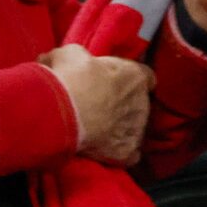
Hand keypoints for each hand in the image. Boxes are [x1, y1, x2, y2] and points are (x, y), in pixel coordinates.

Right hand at [41, 45, 151, 163]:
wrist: (61, 111)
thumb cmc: (68, 77)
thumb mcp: (70, 54)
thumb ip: (81, 57)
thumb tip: (71, 60)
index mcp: (134, 77)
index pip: (145, 75)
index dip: (129, 77)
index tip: (115, 78)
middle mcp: (142, 103)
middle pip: (138, 103)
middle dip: (122, 102)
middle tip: (97, 101)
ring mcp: (137, 130)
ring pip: (134, 128)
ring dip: (120, 126)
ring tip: (97, 125)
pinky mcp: (127, 152)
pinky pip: (130, 152)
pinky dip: (119, 149)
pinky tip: (105, 146)